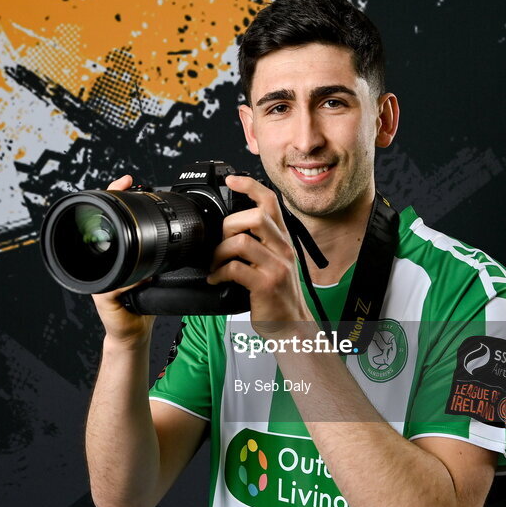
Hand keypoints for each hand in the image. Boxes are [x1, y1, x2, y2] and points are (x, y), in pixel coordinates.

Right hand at [90, 175, 155, 346]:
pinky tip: (139, 277)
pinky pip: (115, 283)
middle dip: (111, 204)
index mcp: (119, 255)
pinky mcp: (103, 295)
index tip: (127, 181)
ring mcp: (101, 277)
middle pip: (103, 227)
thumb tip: (174, 239)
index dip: (117, 197)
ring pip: (105, 251)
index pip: (115, 221)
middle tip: (123, 187)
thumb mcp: (153, 274)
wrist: (133, 331)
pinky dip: (129, 280)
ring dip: (116, 236)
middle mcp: (106, 262)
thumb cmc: (142, 303)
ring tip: (126, 221)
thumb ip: (158, 257)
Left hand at [206, 175, 313, 337]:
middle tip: (220, 243)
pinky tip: (216, 279)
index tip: (231, 180)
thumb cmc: (278, 296)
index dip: (250, 186)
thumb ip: (260, 245)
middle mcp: (283, 250)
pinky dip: (218, 273)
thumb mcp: (274, 263)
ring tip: (214, 263)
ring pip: (242, 241)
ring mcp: (276, 267)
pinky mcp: (266, 285)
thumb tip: (230, 231)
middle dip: (229, 225)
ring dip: (219, 251)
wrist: (291, 326)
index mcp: (283, 241)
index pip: (271, 202)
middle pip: (256, 216)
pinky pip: (235, 268)